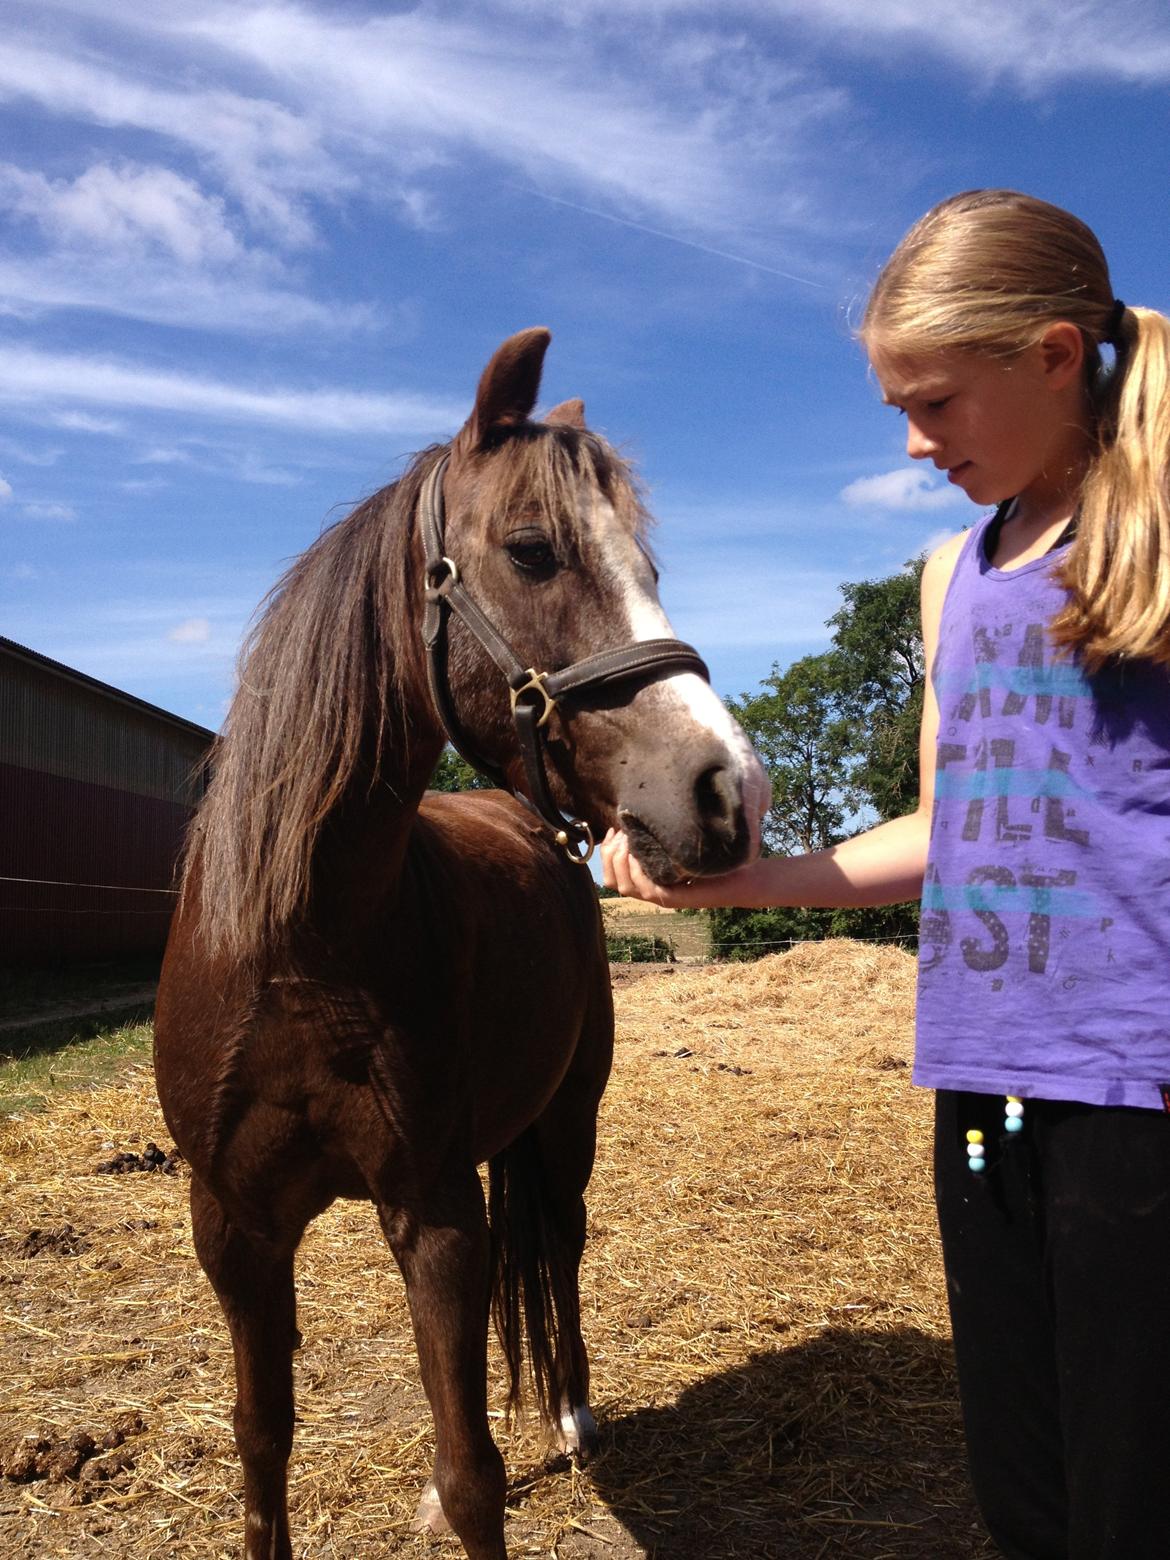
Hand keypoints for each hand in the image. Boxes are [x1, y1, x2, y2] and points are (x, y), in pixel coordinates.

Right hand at [599, 829, 751, 908]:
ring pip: (625, 887)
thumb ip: (661, 837)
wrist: (746, 876)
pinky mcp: (676, 899)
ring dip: (620, 861)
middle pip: (612, 881)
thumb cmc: (716, 858)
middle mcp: (652, 890)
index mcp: (650, 879)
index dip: (606, 852)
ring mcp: (663, 897)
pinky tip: (641, 852)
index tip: (614, 829)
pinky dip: (638, 872)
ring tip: (628, 840)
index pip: (611, 876)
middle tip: (621, 833)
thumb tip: (641, 815)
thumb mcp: (682, 842)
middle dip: (609, 854)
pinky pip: (647, 890)